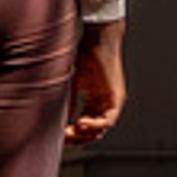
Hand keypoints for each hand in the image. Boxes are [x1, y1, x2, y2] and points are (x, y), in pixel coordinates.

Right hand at [65, 20, 126, 144]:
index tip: (59, 136)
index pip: (84, 126)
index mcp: (93, 101)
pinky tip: (81, 122)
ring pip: (101, 129)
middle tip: (64, 138)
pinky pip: (108, 120)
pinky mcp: (117, 98)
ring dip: (85, 134)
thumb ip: (69, 103)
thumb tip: (60, 122)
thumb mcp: (72, 84)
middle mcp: (104, 104)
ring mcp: (112, 102)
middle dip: (77, 138)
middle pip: (92, 132)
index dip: (72, 134)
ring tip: (72, 131)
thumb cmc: (84, 54)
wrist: (98, 39)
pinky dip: (95, 125)